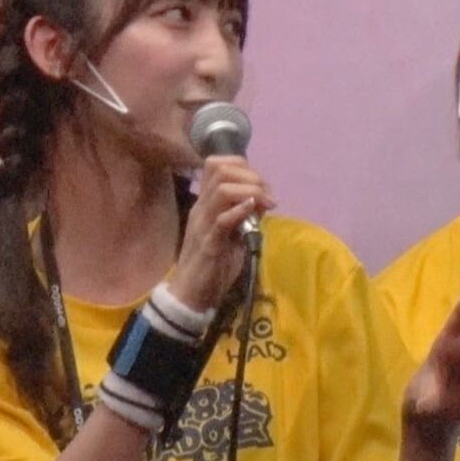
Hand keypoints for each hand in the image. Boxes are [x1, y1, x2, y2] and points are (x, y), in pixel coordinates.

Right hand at [167, 156, 273, 310]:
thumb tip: (262, 200)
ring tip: (266, 204)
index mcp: (204, 203)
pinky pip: (222, 220)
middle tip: (268, 196)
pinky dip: (241, 210)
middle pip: (220, 170)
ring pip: (221, 190)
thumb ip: (244, 216)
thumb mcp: (232, 235)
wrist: (191, 295)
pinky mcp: (208, 244)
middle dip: (251, 176)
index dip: (243, 167)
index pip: (217, 164)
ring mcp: (202, 224)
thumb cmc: (213, 265)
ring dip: (250, 191)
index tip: (262, 187)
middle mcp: (200, 208)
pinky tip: (254, 210)